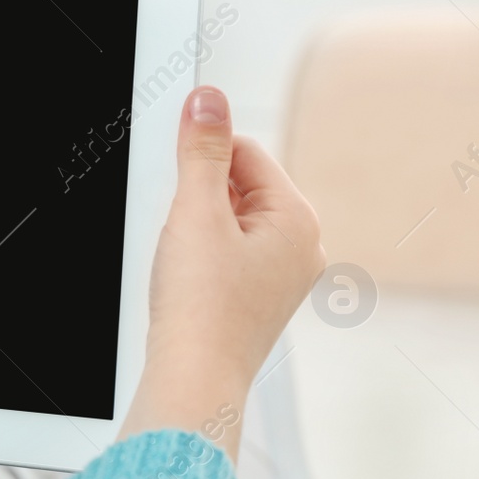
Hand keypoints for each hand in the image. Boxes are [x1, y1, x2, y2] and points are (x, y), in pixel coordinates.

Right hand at [118, 86, 324, 461]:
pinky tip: (188, 280)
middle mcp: (302, 247)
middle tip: (183, 234)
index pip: (247, 152)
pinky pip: (229, 253)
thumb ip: (202, 149)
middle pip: (239, 185)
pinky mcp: (259, 298)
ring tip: (186, 263)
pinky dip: (202, 257)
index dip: (203, 158)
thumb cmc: (202, 309)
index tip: (176, 176)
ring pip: (231, 220)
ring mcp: (282, 276)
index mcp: (300, 221)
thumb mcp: (196, 212)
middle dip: (200, 198)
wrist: (195, 378)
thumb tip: (209, 99)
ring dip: (199, 229)